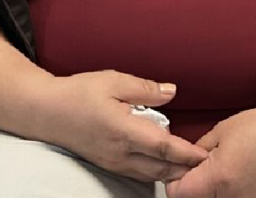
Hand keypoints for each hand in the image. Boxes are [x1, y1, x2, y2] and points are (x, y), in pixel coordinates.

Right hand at [29, 70, 208, 183]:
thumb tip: (172, 91)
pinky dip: (157, 173)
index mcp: (124, 130)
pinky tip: (167, 166)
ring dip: (173, 173)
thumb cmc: (78, 93)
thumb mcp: (112, 80)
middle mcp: (121, 152)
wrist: (46, 112)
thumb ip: (144, 88)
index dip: (188, 153)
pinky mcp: (109, 165)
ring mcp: (114, 162)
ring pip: (152, 175)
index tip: (206, 153)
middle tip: (209, 164)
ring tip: (192, 167)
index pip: (164, 147)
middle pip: (162, 169)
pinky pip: (140, 175)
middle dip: (187, 169)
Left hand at [166, 102, 255, 197]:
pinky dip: (234, 193)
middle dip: (195, 186)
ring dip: (214, 191)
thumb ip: (195, 153)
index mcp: (218, 179)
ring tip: (228, 171)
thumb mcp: (219, 133)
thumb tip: (183, 162)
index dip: (176, 178)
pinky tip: (243, 177)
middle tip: (204, 168)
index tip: (181, 169)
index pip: (176, 192)